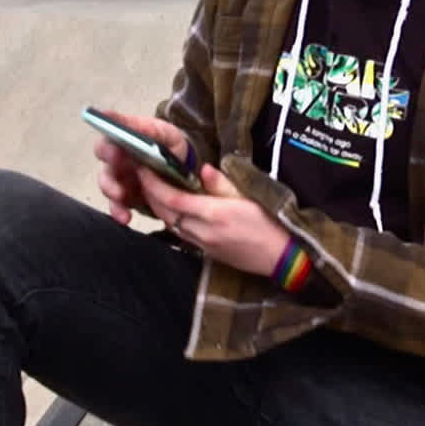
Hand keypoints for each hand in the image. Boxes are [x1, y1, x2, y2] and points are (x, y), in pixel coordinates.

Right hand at [91, 109, 191, 224]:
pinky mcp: (127, 198)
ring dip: (112, 192)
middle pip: (104, 163)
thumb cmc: (170, 145)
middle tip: (118, 169)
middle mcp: (118, 159)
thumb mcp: (162, 131)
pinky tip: (125, 218)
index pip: (107, 139)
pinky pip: (117, 205)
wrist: (185, 169)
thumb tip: (107, 113)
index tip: (115, 151)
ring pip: (107, 185)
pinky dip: (118, 211)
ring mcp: (121, 179)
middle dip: (109, 168)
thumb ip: (139, 125)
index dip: (108, 146)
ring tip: (121, 196)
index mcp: (124, 140)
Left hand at [136, 162, 293, 277]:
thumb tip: (202, 169)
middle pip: (165, 213)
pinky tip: (171, 208)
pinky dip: (170, 219)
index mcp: (213, 214)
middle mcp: (203, 231)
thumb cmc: (271, 223)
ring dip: (158, 207)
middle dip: (150, 193)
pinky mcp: (206, 252)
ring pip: (170, 225)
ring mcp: (203, 245)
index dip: (154, 184)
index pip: (172, 199)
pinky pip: (180, 233)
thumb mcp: (250, 196)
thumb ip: (222, 184)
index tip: (143, 168)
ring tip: (152, 188)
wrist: (282, 257)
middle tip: (142, 173)